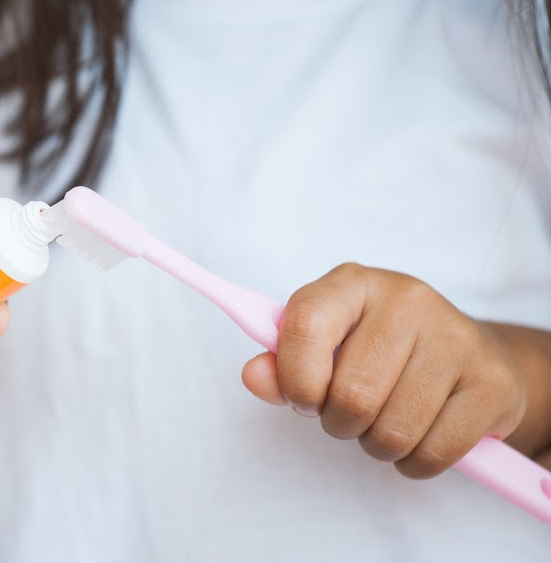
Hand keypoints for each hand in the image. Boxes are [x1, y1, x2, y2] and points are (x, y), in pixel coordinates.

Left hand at [241, 263, 534, 477]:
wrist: (466, 353)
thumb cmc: (377, 351)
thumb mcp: (323, 343)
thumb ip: (280, 362)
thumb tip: (253, 377)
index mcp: (351, 283)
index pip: (304, 326)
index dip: (295, 378)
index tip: (304, 399)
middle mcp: (406, 299)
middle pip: (352, 394)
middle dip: (340, 422)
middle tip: (350, 413)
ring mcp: (455, 338)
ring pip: (393, 431)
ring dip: (377, 445)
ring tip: (384, 421)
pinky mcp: (492, 383)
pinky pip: (434, 452)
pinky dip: (415, 462)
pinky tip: (419, 435)